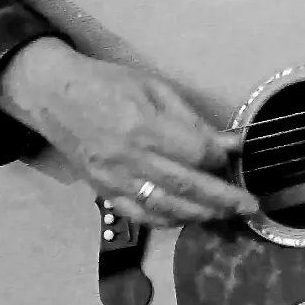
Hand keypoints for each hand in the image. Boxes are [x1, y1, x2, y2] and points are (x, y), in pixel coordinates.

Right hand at [0, 37, 259, 227]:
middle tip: (249, 205)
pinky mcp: (103, 192)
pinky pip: (139, 216)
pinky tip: (187, 218)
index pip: (195, 153)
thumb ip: (192, 119)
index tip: (237, 155)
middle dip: (222, 199)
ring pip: (165, 207)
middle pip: (186, 186)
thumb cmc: (109, 83)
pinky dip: (167, 220)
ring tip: (226, 215)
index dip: (221, 158)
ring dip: (200, 214)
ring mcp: (114, 180)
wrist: (55, 96)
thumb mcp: (155, 88)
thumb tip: (228, 140)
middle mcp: (130, 159)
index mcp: (145, 127)